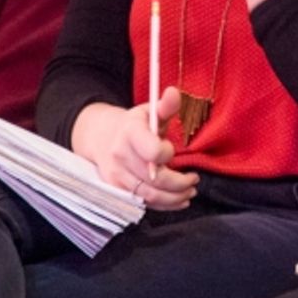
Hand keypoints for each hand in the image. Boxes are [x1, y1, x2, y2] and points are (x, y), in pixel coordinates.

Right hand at [71, 87, 199, 210]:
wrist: (103, 138)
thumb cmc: (134, 125)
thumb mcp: (149, 111)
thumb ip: (166, 106)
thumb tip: (174, 92)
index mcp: (130, 133)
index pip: (152, 151)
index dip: (167, 154)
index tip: (174, 152)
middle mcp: (120, 156)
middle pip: (154, 179)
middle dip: (179, 183)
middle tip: (194, 179)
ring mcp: (116, 176)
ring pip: (150, 196)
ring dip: (174, 198)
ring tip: (190, 191)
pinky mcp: (117, 190)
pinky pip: (143, 203)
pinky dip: (164, 205)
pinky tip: (178, 200)